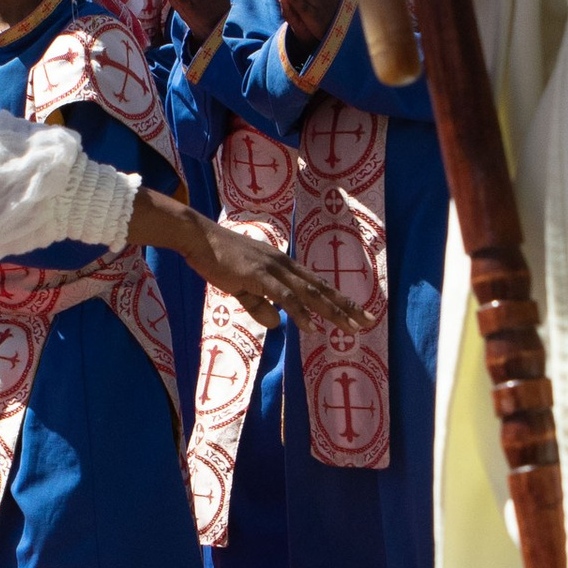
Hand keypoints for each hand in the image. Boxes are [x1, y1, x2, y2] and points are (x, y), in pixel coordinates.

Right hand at [129, 191, 367, 327]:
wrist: (199, 239)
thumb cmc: (218, 259)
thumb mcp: (242, 287)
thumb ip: (260, 306)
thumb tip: (278, 324)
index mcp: (283, 266)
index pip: (317, 285)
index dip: (339, 300)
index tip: (358, 314)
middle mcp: (284, 265)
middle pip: (322, 289)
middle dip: (347, 307)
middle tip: (368, 322)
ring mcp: (273, 269)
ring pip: (309, 293)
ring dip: (332, 312)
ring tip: (350, 328)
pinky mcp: (258, 276)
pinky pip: (284, 297)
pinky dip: (300, 312)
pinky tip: (312, 327)